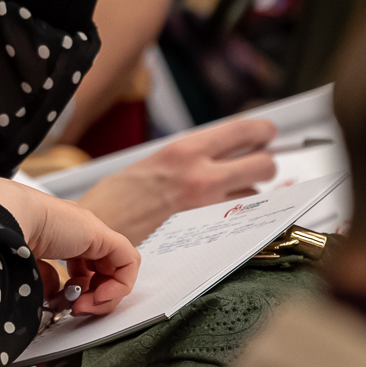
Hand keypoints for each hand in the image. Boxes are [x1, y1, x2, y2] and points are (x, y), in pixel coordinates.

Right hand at [0, 177, 139, 315]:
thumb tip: (55, 294)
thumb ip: (44, 280)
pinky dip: (118, 285)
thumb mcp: (27, 266)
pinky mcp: (102, 234)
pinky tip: (98, 297)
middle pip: (103, 270)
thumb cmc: (6, 235)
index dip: (81, 291)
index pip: (84, 267)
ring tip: (83, 305)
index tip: (66, 306)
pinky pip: (128, 261)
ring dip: (104, 296)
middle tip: (77, 310)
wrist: (6, 215)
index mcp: (61, 236)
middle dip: (94, 298)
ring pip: (117, 268)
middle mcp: (79, 232)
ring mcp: (91, 231)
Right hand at [75, 119, 277, 244]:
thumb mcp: (151, 162)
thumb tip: (215, 155)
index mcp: (184, 151)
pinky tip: (222, 217)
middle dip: (264, 165)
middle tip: (257, 166)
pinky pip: (240, 222)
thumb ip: (186, 158)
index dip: (262, 132)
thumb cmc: (115, 201)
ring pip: (256, 197)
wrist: (100, 233)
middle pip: (264, 165)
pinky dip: (237, 218)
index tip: (265, 134)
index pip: (243, 131)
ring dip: (249, 195)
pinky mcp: (210, 235)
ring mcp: (209, 209)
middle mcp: (202, 177)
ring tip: (229, 196)